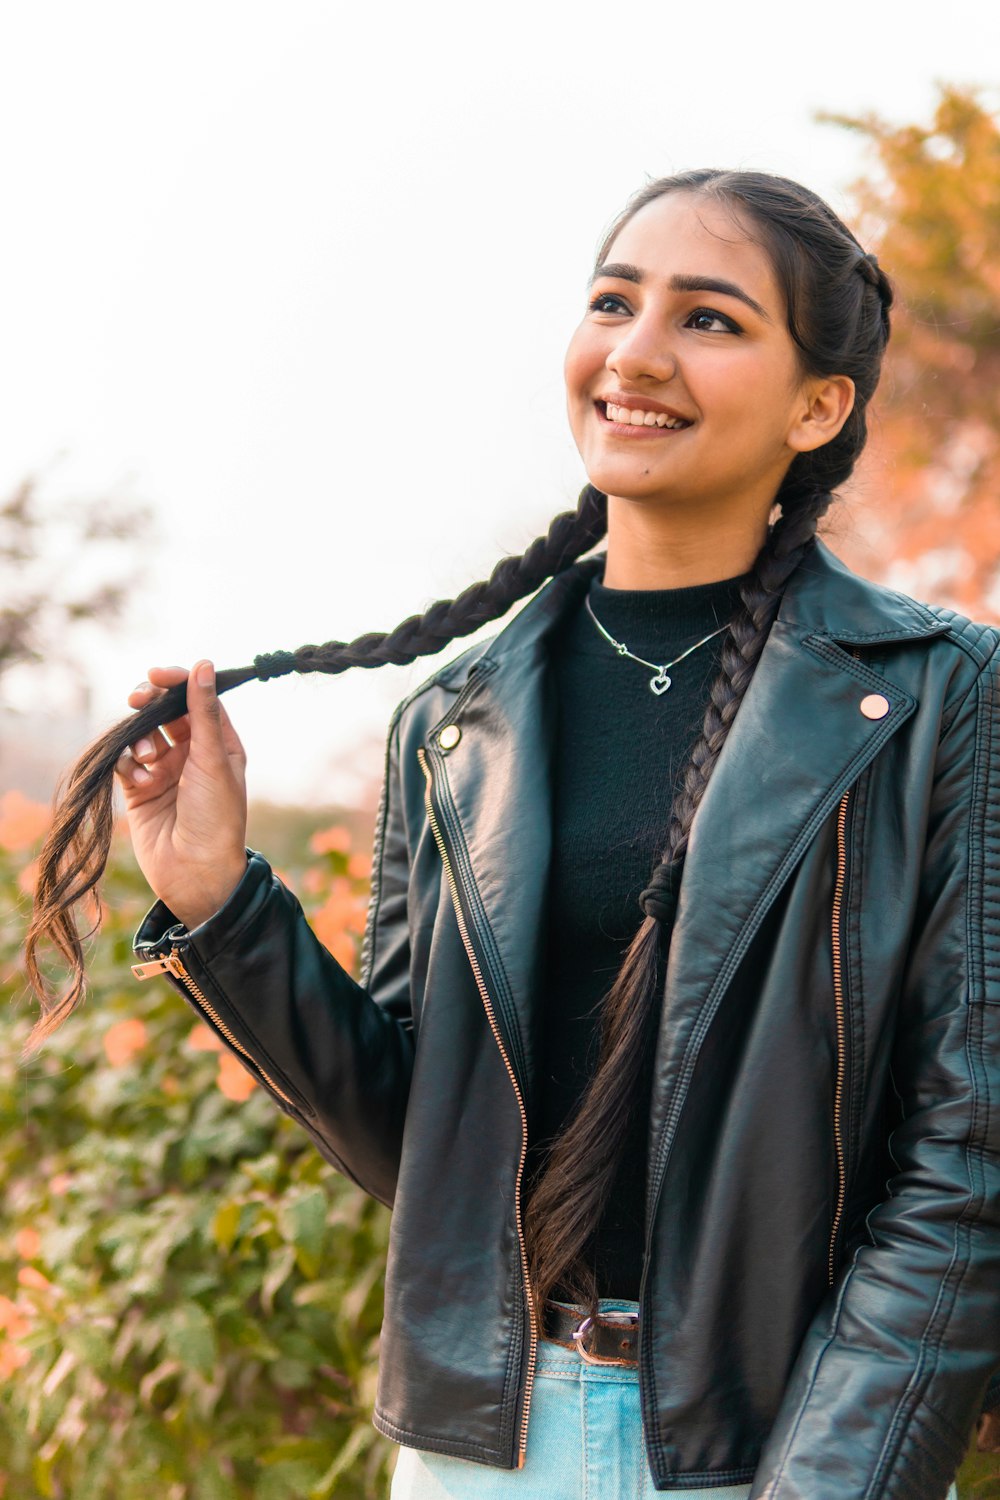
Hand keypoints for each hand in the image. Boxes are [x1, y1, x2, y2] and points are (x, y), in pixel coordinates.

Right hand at [116, 661, 248, 929]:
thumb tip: (204, 664)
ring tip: (146, 756)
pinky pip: (126, 760)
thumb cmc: (216, 817)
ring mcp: (165, 770)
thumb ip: (203, 712)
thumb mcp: (212, 760)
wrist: (195, 872)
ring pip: (143, 733)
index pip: (198, 698)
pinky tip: (137, 776)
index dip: (178, 682)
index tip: (158, 675)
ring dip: (139, 736)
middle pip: (166, 711)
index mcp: (220, 743)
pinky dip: (126, 761)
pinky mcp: (140, 789)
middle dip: (151, 702)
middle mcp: (193, 753)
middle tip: (138, 698)